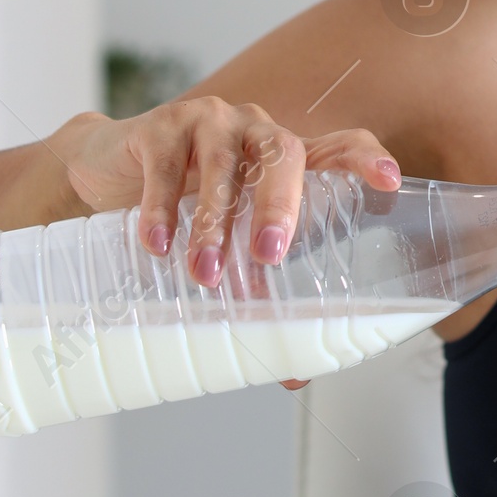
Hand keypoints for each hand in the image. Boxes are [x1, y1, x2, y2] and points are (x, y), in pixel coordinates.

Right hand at [48, 98, 401, 286]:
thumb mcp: (227, 241)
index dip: (366, 158)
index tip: (390, 181)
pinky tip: (156, 245)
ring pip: (222, 167)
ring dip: (213, 223)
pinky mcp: (159, 126)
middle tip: (271, 254)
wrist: (105, 168)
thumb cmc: (186, 202)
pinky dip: (160, 208)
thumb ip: (260, 293)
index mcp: (284, 158)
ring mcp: (209, 122)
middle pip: (284, 153)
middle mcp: (255, 131)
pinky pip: (164, 167)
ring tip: (203, 274)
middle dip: (282, 202)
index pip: (338, 147)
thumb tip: (295, 374)